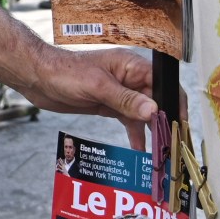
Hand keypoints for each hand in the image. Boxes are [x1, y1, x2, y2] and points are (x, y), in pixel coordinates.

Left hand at [19, 47, 162, 150]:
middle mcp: (129, 78)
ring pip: (144, 114)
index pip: (163, 83)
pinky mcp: (110, 105)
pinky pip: (130, 121)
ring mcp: (120, 93)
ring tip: (161, 152)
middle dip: (165, 122)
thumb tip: (154, 110)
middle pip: (157, 101)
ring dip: (152, 132)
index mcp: (131, 66)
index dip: (175, 102)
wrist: (39, 78)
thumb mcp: (98, 86)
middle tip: (173, 145)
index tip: (180, 125)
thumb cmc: (65, 72)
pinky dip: (137, 135)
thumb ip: (126, 99)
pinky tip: (141, 151)